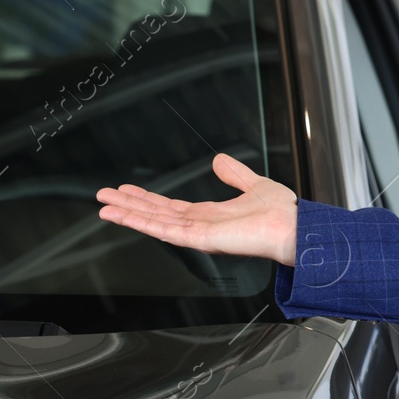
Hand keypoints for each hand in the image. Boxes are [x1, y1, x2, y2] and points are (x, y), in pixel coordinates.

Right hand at [96, 153, 298, 266]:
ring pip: (155, 223)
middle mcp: (200, 225)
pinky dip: (144, 224)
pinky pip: (167, 231)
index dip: (147, 199)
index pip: (170, 207)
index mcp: (211, 214)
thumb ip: (234, 174)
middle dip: (129, 206)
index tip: (126, 190)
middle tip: (104, 197)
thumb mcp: (253, 184)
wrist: (295, 228)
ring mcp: (199, 233)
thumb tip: (219, 160)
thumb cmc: (282, 214)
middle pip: (156, 215)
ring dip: (129, 215)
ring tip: (104, 207)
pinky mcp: (202, 238)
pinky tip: (127, 217)